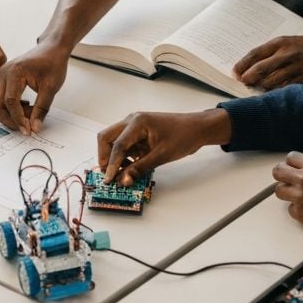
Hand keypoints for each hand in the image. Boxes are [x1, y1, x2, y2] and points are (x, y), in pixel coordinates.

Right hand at [0, 43, 69, 133]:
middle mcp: (2, 74)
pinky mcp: (3, 80)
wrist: (52, 49)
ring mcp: (0, 76)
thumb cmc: (52, 63)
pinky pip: (1, 100)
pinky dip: (11, 109)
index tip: (29, 130)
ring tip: (31, 113)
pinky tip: (27, 106)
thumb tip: (34, 128)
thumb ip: (41, 109)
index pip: (10, 102)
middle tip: (28, 127)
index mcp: (13, 72)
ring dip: (11, 115)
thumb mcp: (51, 88)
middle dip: (11, 120)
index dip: (19, 119)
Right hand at [97, 109, 231, 184]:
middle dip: (105, 157)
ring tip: (122, 173)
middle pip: (106, 138)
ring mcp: (134, 126)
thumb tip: (124, 180)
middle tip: (109, 175)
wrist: (197, 128)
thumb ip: (140, 168)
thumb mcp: (162, 155)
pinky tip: (131, 167)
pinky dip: (123, 157)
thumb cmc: (183, 136)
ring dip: (114, 157)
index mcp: (137, 123)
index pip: (117, 145)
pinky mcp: (138, 133)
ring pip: (113, 141)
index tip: (109, 179)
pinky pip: (123, 144)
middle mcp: (131, 121)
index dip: (111, 164)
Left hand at [233, 30, 302, 89]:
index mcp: (280, 43)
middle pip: (261, 69)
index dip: (242, 65)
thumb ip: (268, 53)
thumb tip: (248, 68)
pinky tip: (272, 92)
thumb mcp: (285, 42)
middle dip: (249, 78)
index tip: (234, 73)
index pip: (255, 54)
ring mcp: (297, 67)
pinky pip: (286, 88)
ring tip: (257, 87)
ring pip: (272, 81)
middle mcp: (288, 54)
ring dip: (262, 86)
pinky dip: (277, 91)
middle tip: (243, 82)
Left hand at [272, 152, 302, 240]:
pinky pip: (290, 209)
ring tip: (299, 197)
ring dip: (287, 193)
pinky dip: (298, 210)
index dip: (292, 164)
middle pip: (278, 171)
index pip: (290, 158)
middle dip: (282, 175)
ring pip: (279, 191)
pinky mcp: (300, 213)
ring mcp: (300, 196)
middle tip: (288, 181)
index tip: (294, 168)